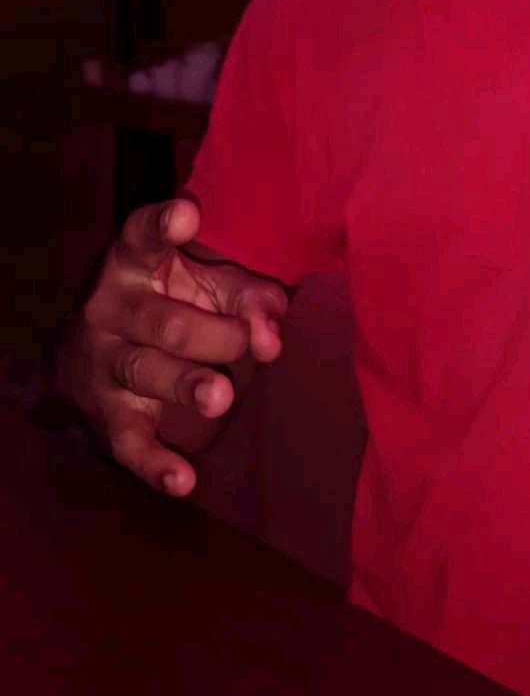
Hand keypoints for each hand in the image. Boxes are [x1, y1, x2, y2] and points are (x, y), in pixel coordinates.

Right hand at [57, 198, 286, 498]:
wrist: (90, 356)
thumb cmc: (169, 304)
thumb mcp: (206, 286)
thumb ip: (247, 296)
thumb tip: (274, 327)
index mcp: (133, 265)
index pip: (141, 236)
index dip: (162, 225)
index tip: (188, 214)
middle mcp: (110, 310)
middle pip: (163, 321)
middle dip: (210, 333)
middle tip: (245, 341)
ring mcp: (104, 364)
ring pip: (145, 371)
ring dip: (184, 383)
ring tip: (219, 397)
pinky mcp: (108, 416)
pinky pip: (129, 443)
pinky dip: (155, 465)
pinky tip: (183, 481)